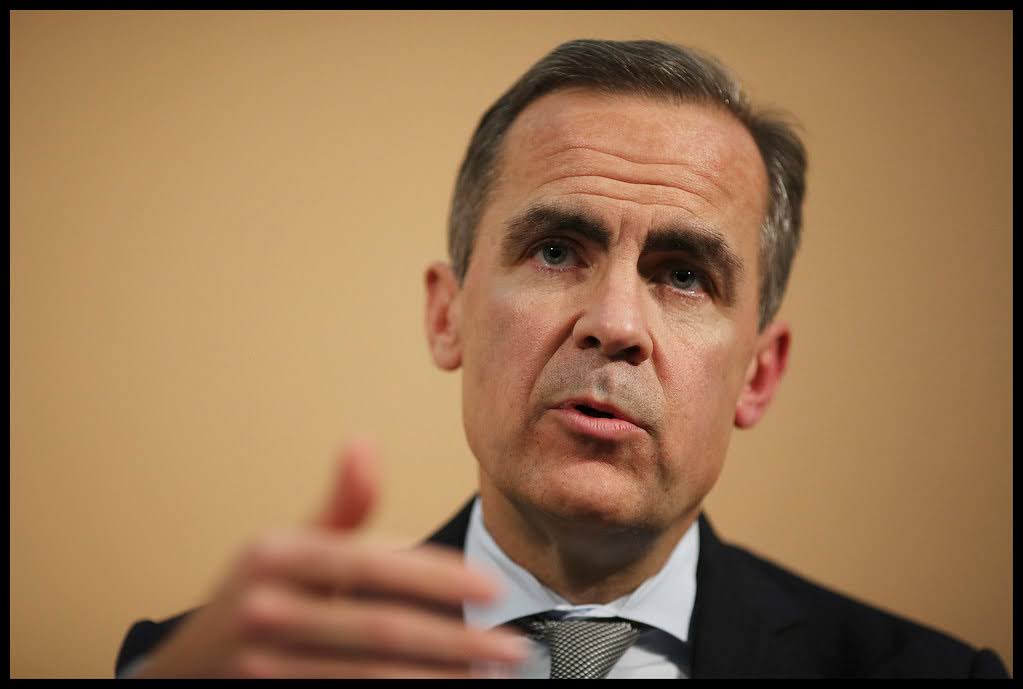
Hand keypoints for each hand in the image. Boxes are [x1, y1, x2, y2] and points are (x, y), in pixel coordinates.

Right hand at [134, 441, 526, 677]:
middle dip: (454, 642)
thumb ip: (338, 505)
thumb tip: (365, 443)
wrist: (183, 671)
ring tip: (485, 674)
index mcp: (276, 557)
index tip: (490, 590)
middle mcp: (266, 610)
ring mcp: (264, 665)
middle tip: (511, 649)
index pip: (370, 566)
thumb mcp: (286, 545)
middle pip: (379, 630)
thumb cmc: (252, 599)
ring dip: (438, 678)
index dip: (436, 579)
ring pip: (371, 678)